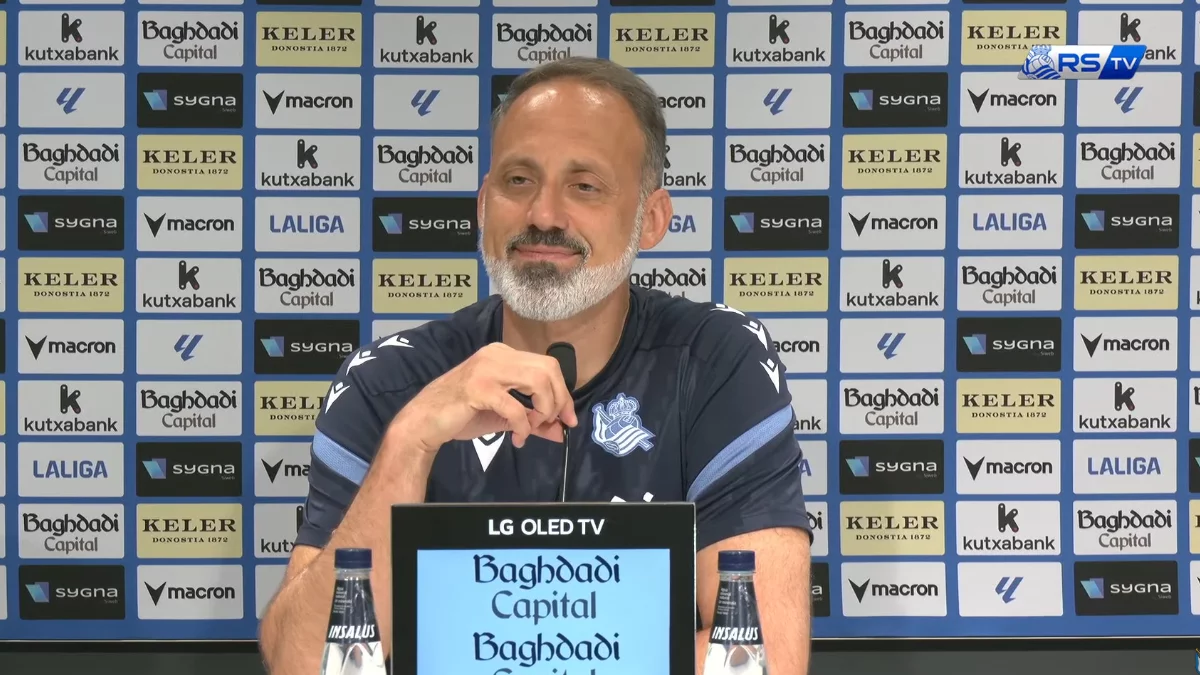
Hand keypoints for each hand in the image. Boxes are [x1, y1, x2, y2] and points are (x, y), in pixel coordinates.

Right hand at [396, 343, 578, 450]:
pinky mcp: (478, 389)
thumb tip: (562, 432)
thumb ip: (533, 420)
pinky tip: (518, 437)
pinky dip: (523, 425)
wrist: (424, 422)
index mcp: (503, 355)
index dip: (563, 393)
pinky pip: (515, 406)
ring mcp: (487, 369)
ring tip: (533, 427)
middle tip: (556, 424)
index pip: (547, 365)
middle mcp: (497, 355)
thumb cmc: (461, 415)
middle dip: (560, 400)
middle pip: (548, 368)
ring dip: (544, 408)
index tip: (568, 419)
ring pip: (538, 380)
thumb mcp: (503, 417)